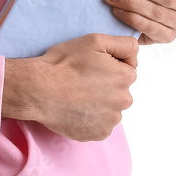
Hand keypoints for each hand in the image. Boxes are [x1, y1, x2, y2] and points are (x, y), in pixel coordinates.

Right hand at [2, 34, 137, 141]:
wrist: (40, 90)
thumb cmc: (65, 64)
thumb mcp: (95, 41)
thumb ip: (123, 44)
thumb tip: (135, 54)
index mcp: (125, 77)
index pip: (127, 69)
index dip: (110, 64)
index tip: (92, 65)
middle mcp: (123, 101)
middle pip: (120, 90)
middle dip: (107, 84)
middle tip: (83, 79)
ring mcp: (111, 121)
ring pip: (110, 107)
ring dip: (99, 101)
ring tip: (77, 94)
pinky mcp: (98, 134)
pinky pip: (100, 123)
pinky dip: (91, 117)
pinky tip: (76, 108)